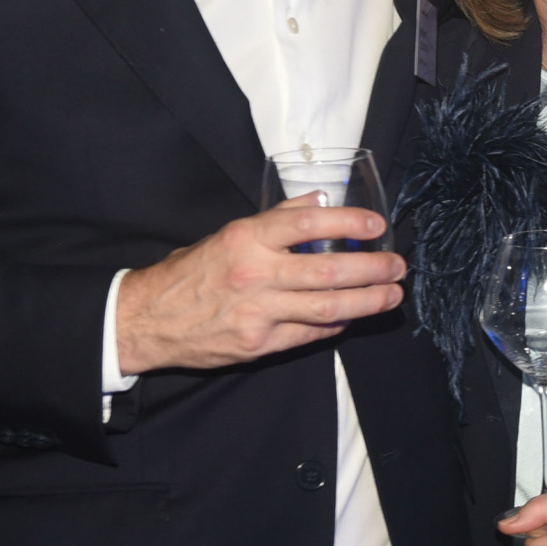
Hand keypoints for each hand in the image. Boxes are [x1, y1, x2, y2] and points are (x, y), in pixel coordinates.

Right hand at [115, 197, 403, 374]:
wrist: (148, 319)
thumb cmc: (192, 273)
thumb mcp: (228, 234)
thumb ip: (276, 219)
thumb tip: (320, 201)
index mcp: (247, 239)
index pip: (309, 223)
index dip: (349, 221)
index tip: (376, 224)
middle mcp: (255, 274)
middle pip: (330, 271)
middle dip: (373, 269)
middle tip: (398, 267)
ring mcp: (258, 312)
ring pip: (328, 307)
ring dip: (368, 301)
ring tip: (392, 296)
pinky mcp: (258, 344)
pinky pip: (309, 333)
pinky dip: (335, 324)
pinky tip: (352, 317)